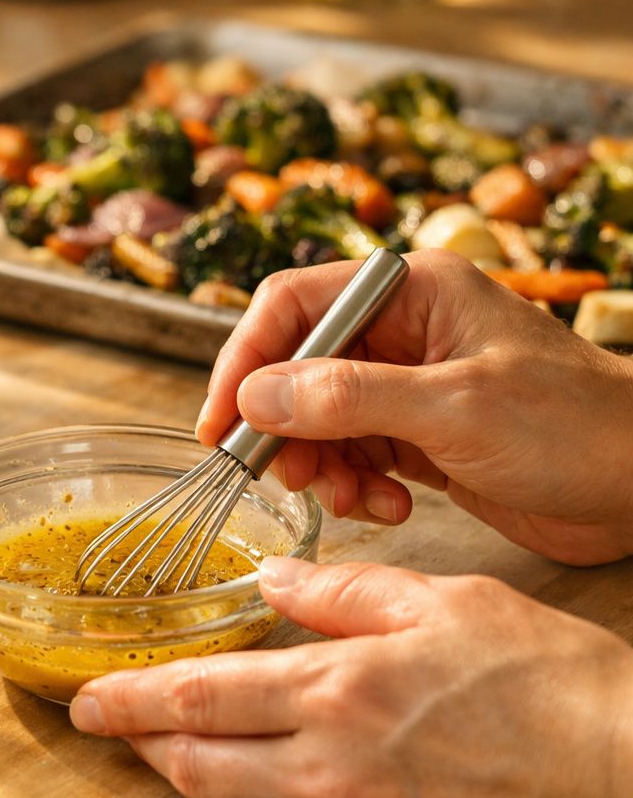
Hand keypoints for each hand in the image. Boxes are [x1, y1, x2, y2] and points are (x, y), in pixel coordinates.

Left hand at [70, 558, 632, 797]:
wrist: (624, 771)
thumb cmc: (546, 682)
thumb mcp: (441, 602)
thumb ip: (341, 593)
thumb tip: (274, 584)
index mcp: (335, 695)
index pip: (196, 701)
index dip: (128, 701)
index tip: (86, 697)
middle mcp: (330, 770)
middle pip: (193, 768)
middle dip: (140, 745)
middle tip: (109, 720)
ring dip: (189, 775)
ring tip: (169, 742)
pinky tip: (252, 777)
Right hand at [196, 249, 632, 564]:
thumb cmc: (577, 426)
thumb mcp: (456, 407)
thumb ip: (348, 398)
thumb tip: (253, 398)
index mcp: (410, 291)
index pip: (292, 305)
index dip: (244, 360)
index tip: (220, 422)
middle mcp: (401, 330)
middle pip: (294, 368)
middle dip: (284, 428)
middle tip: (286, 477)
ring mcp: (407, 384)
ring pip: (315, 419)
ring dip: (320, 466)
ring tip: (355, 498)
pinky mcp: (417, 435)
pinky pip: (350, 455)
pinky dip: (355, 486)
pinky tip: (391, 506)